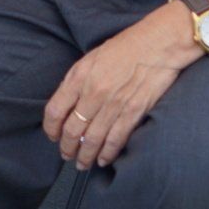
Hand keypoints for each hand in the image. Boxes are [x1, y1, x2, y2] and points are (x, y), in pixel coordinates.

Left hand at [42, 4, 200, 168]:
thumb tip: (67, 105)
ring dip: (85, 155)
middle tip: (66, 155)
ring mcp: (114, 105)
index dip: (50, 128)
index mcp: (79, 77)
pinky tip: (102, 160)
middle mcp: (94, 93)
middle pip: (72, 130)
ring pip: (93, 139)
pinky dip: (107, 153)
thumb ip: (77, 81)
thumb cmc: (124, 47)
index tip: (52, 136)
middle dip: (66, 147)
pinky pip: (116, 139)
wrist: (158, 44)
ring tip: (81, 163)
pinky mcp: (134, 112)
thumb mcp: (90, 58)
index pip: (55, 110)